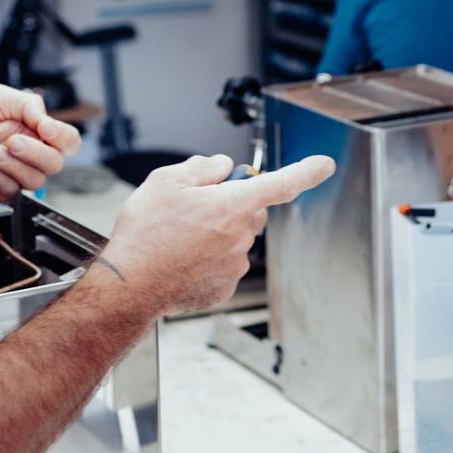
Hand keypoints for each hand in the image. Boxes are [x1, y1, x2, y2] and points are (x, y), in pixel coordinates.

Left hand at [0, 85, 82, 202]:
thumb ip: (27, 104)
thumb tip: (47, 120)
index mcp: (32, 130)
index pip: (67, 140)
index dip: (62, 137)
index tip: (44, 128)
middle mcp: (27, 153)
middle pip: (55, 163)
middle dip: (34, 152)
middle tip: (11, 141)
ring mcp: (13, 173)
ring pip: (36, 180)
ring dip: (13, 165)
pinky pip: (10, 190)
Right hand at [101, 153, 334, 315]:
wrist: (128, 287)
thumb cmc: (145, 235)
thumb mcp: (165, 181)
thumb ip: (202, 167)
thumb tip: (221, 167)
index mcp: (232, 205)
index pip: (282, 183)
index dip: (307, 171)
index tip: (324, 165)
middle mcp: (240, 237)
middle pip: (250, 210)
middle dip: (231, 203)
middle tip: (194, 207)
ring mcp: (234, 265)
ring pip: (236, 238)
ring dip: (217, 232)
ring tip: (179, 238)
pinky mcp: (224, 287)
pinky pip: (224, 263)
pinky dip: (209, 258)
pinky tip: (181, 258)